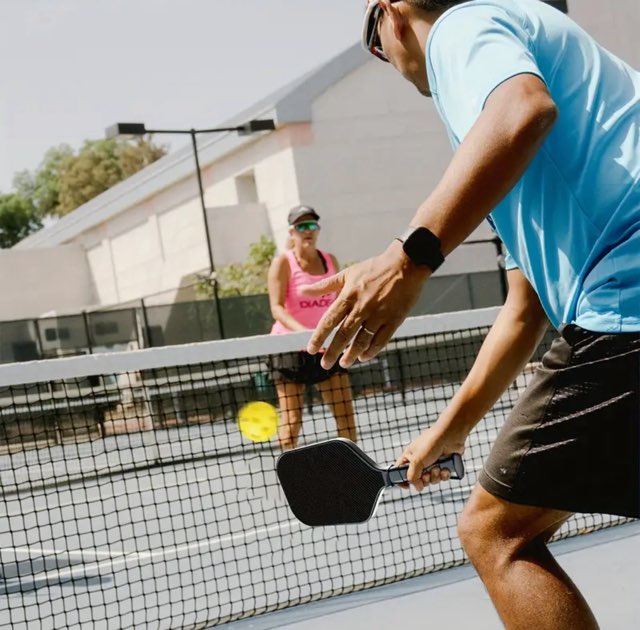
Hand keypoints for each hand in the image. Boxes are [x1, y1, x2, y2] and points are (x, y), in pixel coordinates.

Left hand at [301, 240, 429, 368]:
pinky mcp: (395, 319)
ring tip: (344, 364)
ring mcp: (379, 314)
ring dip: (351, 354)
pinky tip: (363, 357)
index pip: (330, 320)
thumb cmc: (374, 268)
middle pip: (344, 334)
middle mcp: (362, 307)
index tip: (311, 349)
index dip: (319, 336)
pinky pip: (381, 340)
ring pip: (362, 340)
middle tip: (325, 365)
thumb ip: (324, 285)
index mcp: (348, 296)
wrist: (406, 264)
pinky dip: (372, 350)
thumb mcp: (347, 274)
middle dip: (333, 352)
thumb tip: (302, 291)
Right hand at [395, 427, 465, 492]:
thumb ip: (413, 476)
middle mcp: (419, 461)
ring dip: (435, 476)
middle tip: (426, 474)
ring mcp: (431, 463)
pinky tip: (445, 468)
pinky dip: (444, 475)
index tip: (406, 486)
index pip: (400, 471)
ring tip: (438, 468)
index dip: (402, 480)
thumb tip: (417, 487)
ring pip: (431, 480)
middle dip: (424, 479)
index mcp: (409, 457)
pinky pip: (441, 477)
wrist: (450, 437)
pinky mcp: (443, 465)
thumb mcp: (416, 460)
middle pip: (418, 479)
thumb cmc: (431, 443)